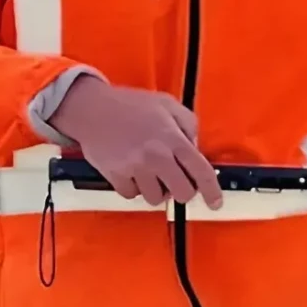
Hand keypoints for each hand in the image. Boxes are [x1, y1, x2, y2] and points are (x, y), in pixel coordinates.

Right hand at [53, 75, 221, 209]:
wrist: (91, 108)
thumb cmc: (130, 105)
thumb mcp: (167, 104)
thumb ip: (188, 125)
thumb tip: (195, 148)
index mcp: (173, 139)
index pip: (202, 172)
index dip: (212, 191)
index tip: (215, 203)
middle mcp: (157, 156)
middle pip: (182, 193)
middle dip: (182, 191)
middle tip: (175, 181)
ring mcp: (136, 168)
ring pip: (156, 198)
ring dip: (155, 189)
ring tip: (148, 172)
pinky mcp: (116, 176)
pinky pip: (132, 195)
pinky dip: (133, 188)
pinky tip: (130, 171)